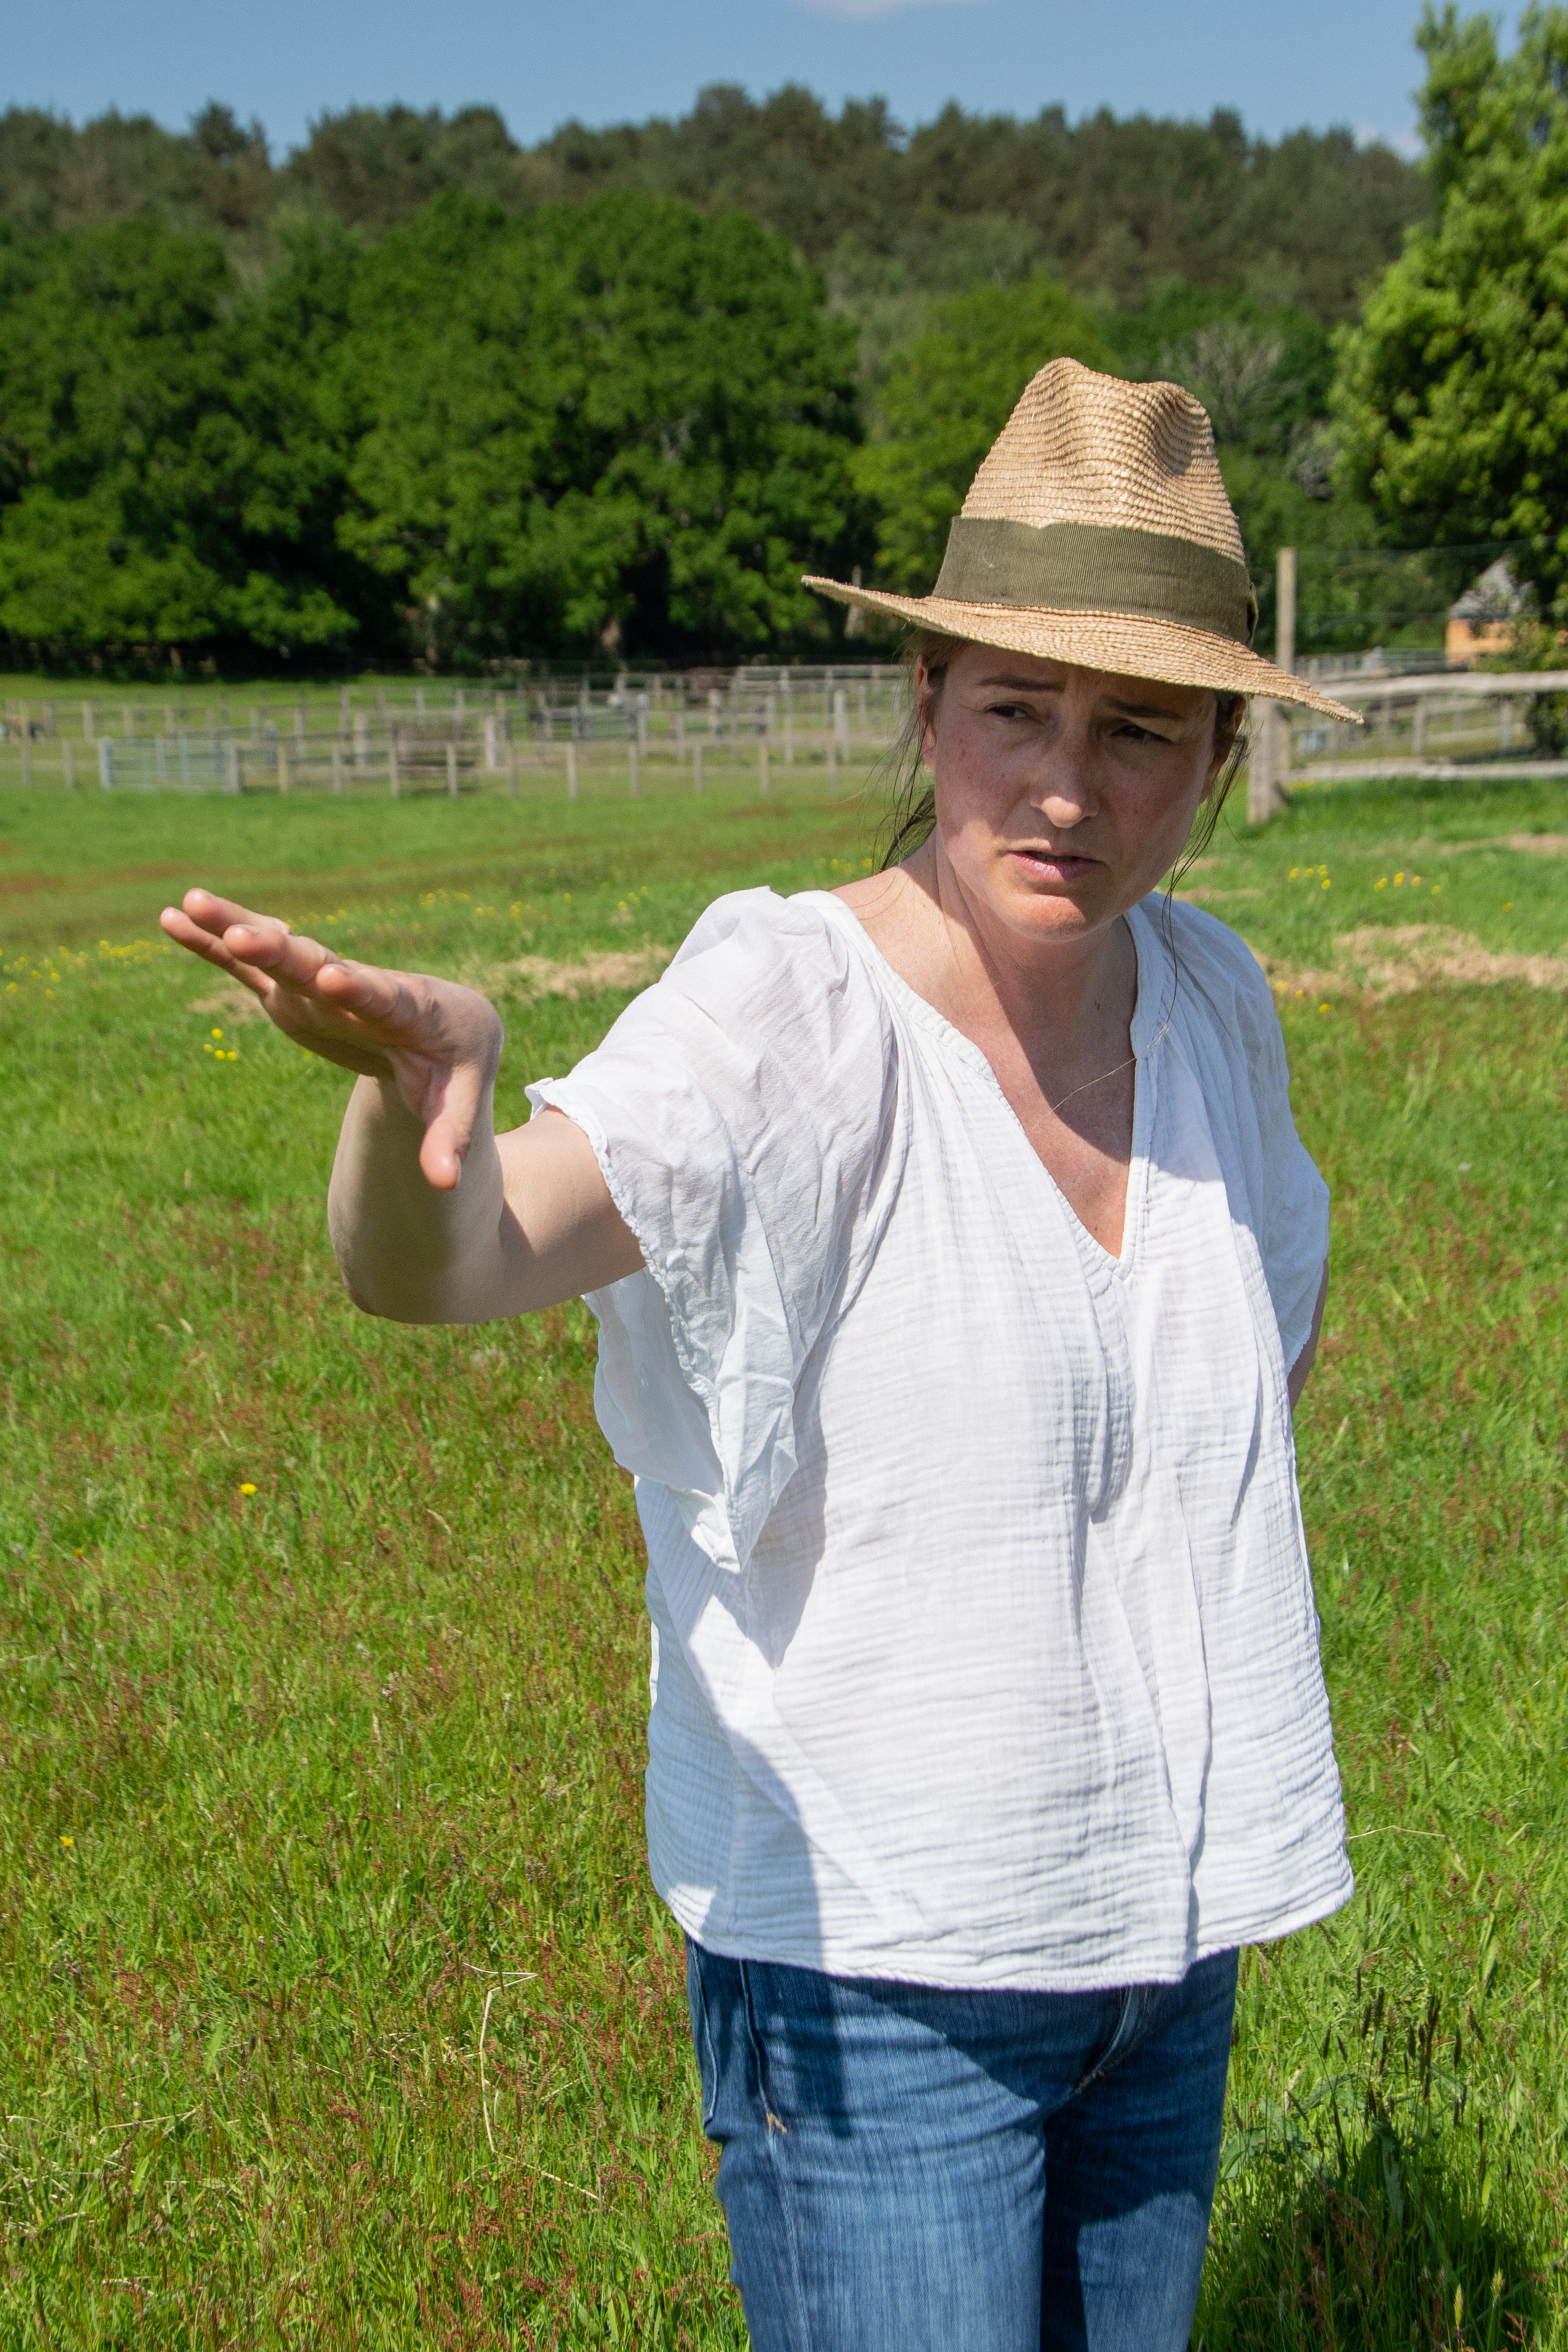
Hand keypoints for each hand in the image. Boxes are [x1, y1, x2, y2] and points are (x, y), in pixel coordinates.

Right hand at [159, 888, 502, 1190]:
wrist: (448, 1024)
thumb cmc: (455, 1064)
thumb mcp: (457, 1101)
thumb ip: (448, 1138)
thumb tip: (444, 1187)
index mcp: (405, 1008)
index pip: (379, 995)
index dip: (357, 988)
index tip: (333, 978)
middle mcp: (357, 985)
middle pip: (317, 964)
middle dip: (282, 951)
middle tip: (247, 935)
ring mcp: (320, 984)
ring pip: (275, 951)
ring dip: (235, 926)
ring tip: (190, 902)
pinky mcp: (294, 992)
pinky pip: (249, 966)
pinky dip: (214, 943)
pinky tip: (173, 919)